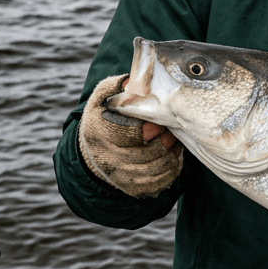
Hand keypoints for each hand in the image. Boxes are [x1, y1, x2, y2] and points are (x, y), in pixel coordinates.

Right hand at [77, 74, 183, 196]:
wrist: (94, 150)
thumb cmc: (104, 118)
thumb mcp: (103, 98)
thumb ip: (115, 86)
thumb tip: (131, 80)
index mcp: (100, 133)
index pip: (132, 134)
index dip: (152, 127)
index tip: (159, 121)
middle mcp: (107, 158)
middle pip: (148, 153)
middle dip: (166, 140)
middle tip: (171, 130)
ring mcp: (120, 176)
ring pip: (157, 168)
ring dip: (172, 154)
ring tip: (173, 141)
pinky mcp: (132, 188)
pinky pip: (161, 182)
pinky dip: (172, 168)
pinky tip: (172, 156)